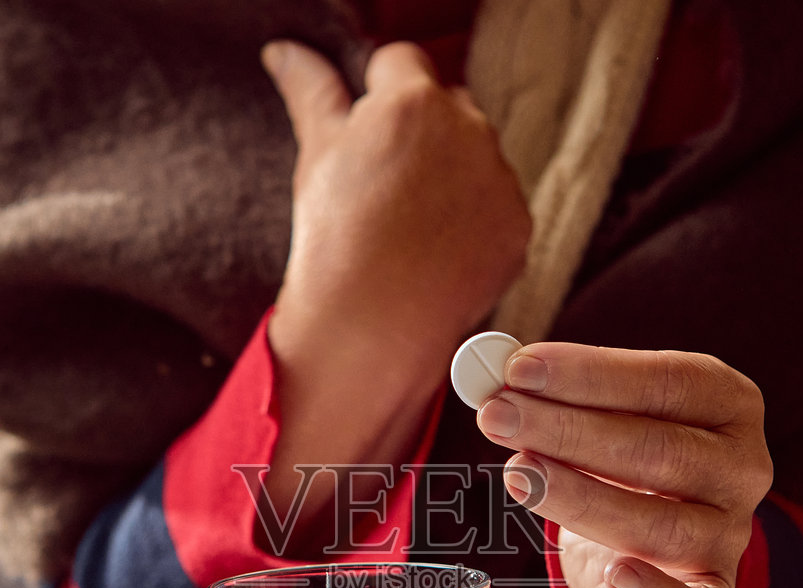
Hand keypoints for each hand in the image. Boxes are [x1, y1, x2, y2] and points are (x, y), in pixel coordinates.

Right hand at [262, 39, 529, 393]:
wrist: (370, 323)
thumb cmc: (335, 237)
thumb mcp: (317, 153)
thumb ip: (310, 89)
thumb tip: (284, 50)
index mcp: (413, 100)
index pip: (401, 65)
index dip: (378, 97)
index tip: (367, 138)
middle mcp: (468, 129)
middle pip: (447, 106)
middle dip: (422, 133)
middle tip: (386, 185)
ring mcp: (499, 179)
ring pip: (476, 157)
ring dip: (452, 176)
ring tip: (411, 224)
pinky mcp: (518, 226)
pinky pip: (497, 208)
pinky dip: (475, 223)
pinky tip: (439, 250)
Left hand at [477, 343, 772, 587]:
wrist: (645, 542)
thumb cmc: (621, 463)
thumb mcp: (600, 417)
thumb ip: (559, 394)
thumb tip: (492, 378)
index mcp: (728, 404)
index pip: (667, 381)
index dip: (591, 374)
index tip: (519, 369)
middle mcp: (742, 469)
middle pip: (658, 449)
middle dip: (568, 430)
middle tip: (498, 415)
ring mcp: (730, 537)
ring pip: (658, 524)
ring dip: (580, 498)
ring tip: (517, 474)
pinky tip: (616, 576)